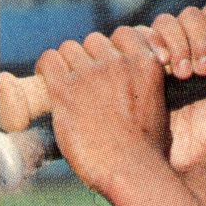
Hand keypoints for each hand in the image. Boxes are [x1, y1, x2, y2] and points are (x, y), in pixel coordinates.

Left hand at [36, 29, 169, 194]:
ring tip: (68, 85)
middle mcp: (119, 63)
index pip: (123, 34)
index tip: (109, 64)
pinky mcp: (65, 89)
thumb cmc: (147, 150)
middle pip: (94, 41)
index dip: (113, 49)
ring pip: (70, 48)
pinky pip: (49, 60)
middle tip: (87, 82)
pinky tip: (49, 82)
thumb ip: (145, 84)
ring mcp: (91, 75)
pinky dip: (46, 68)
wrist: (132, 171)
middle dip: (90, 58)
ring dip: (68, 64)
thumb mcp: (159, 106)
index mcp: (146, 64)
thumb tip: (128, 80)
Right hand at [144, 5, 205, 170]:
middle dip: (199, 38)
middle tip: (203, 70)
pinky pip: (137, 37)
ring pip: (164, 22)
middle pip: (189, 15)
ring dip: (176, 43)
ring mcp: (161, 51)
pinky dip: (151, 45)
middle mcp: (187, 43)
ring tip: (184, 74)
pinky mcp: (137, 62)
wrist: (186, 155)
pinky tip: (161, 67)